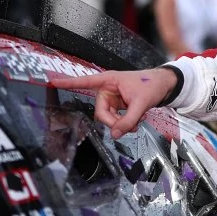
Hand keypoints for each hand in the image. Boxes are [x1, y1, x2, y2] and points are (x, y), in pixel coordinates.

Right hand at [52, 68, 177, 138]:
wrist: (164, 85)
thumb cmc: (151, 85)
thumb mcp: (141, 104)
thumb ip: (128, 120)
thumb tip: (115, 134)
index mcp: (108, 80)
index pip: (84, 82)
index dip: (68, 83)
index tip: (52, 81)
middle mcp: (107, 89)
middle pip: (100, 112)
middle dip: (114, 122)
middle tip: (129, 126)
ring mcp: (112, 98)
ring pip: (107, 118)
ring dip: (121, 124)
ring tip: (137, 121)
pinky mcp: (117, 106)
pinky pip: (115, 119)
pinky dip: (125, 123)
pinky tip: (136, 120)